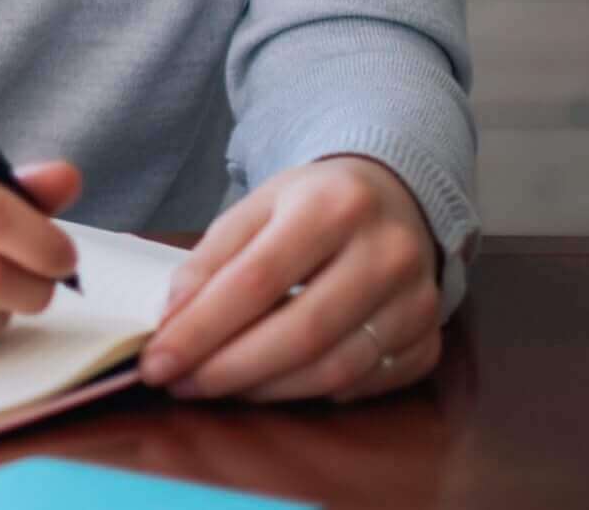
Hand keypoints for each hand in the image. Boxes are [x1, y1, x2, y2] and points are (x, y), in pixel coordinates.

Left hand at [141, 154, 440, 403]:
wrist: (396, 196)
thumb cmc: (313, 203)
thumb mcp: (257, 207)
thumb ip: (211, 258)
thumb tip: (173, 320)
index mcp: (332, 206)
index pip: (257, 280)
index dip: (202, 327)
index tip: (158, 360)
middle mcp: (386, 253)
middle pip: (300, 332)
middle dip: (230, 368)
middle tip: (180, 384)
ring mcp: (418, 301)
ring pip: (335, 369)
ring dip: (266, 389)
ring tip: (216, 387)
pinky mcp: (430, 339)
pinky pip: (368, 384)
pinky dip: (314, 393)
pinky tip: (275, 386)